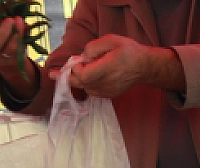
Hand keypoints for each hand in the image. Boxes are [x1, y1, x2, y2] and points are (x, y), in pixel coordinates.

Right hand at [0, 1, 36, 97]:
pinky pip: (20, 49)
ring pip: (9, 49)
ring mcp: (1, 58)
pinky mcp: (14, 59)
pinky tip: (24, 26)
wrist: (8, 54)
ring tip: (19, 20)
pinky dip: (23, 36)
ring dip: (15, 34)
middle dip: (1, 32)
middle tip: (8, 19)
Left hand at [68, 35, 183, 98]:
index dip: (75, 69)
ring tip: (78, 71)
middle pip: (81, 84)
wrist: (145, 67)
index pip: (84, 75)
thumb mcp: (112, 40)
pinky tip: (88, 77)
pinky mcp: (109, 95)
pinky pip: (92, 92)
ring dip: (78, 80)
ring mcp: (108, 91)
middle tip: (55, 74)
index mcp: (107, 68)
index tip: (76, 61)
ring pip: (85, 89)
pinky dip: (86, 85)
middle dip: (67, 78)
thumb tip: (83, 56)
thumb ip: (94, 47)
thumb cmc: (129, 51)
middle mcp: (107, 82)